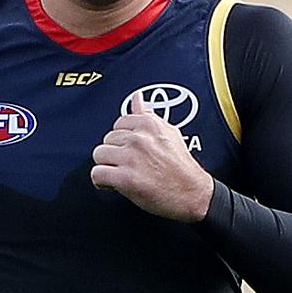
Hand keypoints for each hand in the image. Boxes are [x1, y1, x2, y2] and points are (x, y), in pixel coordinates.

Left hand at [90, 92, 213, 221]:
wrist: (193, 194)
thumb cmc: (181, 167)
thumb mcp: (169, 133)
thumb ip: (148, 115)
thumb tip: (137, 98)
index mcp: (148, 125)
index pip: (118, 124)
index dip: (123, 140)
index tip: (130, 150)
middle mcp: (139, 139)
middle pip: (106, 140)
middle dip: (114, 153)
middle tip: (129, 165)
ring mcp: (131, 158)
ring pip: (99, 155)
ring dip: (107, 166)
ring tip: (121, 173)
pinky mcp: (125, 178)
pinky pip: (97, 174)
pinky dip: (101, 181)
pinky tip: (112, 184)